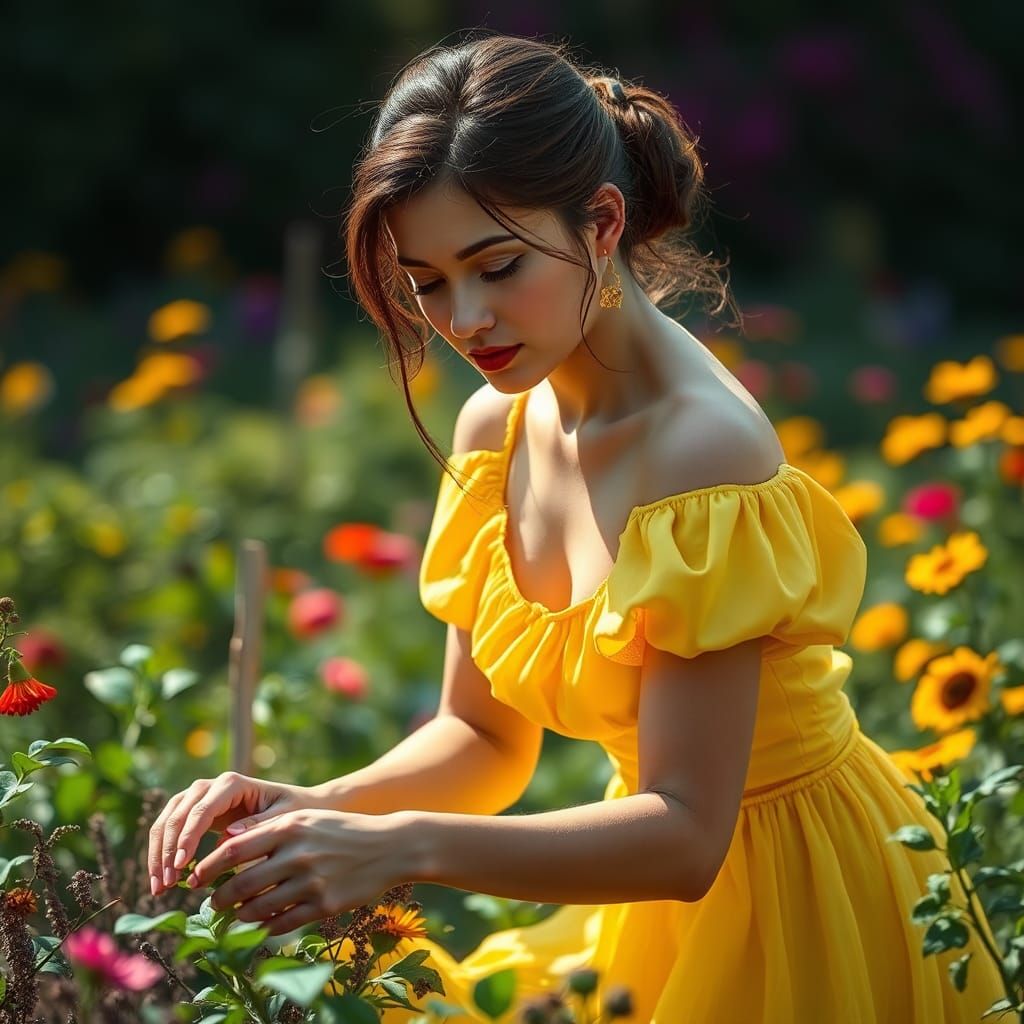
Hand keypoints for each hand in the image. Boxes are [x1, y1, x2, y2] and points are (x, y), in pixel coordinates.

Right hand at [148, 772, 325, 895]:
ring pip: (167, 820)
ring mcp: (199, 797)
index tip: (181, 865)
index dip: (188, 837)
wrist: (296, 804)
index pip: (202, 809)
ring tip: (159, 887)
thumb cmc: (292, 810)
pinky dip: (161, 853)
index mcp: (232, 784)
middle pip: (178, 814)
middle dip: (168, 849)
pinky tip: (161, 880)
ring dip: (158, 853)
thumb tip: (229, 835)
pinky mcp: (193, 812)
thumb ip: (259, 824)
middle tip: (166, 883)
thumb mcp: (283, 817)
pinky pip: (169, 829)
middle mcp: (211, 785)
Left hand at [188, 809, 411, 935]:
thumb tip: (227, 838)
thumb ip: (269, 829)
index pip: (235, 849)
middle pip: (242, 883)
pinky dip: (265, 927)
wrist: (389, 846)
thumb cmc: (342, 830)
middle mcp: (297, 854)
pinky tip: (259, 926)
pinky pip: (283, 923)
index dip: (209, 866)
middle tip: (211, 904)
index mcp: (290, 827)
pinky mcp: (324, 905)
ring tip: (234, 916)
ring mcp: (311, 882)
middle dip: (219, 898)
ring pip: (259, 907)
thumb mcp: (307, 819)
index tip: (195, 877)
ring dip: (240, 916)